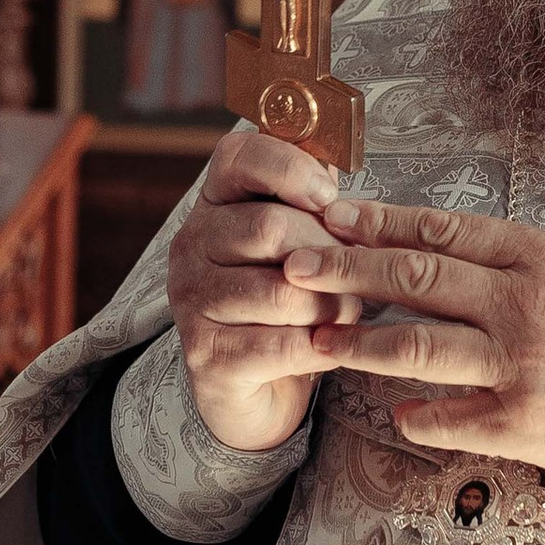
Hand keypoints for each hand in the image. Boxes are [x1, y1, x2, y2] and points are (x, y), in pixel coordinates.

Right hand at [165, 121, 364, 456]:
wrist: (256, 389)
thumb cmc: (286, 302)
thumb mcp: (299, 240)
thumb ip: (316, 204)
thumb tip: (346, 180)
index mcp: (214, 203)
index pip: (239, 155)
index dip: (292, 169)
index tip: (329, 198)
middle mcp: (191, 245)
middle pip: (271, 227)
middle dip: (330, 257)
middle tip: (353, 278)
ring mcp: (192, 301)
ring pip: (284, 292)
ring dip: (332, 307)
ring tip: (342, 314)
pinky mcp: (207, 355)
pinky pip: (285, 346)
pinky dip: (322, 349)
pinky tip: (327, 347)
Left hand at [285, 198, 544, 499]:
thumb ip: (535, 263)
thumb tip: (470, 253)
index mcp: (544, 256)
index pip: (441, 228)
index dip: (378, 221)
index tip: (333, 216)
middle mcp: (525, 305)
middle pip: (412, 277)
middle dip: (343, 269)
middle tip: (292, 264)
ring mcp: (520, 368)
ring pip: (412, 346)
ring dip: (354, 341)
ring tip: (315, 337)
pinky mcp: (522, 427)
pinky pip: (445, 416)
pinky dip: (413, 411)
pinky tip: (394, 408)